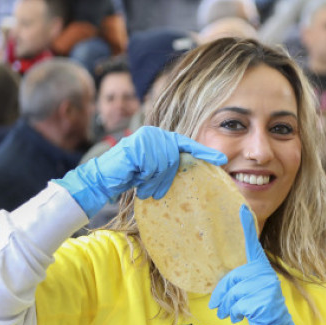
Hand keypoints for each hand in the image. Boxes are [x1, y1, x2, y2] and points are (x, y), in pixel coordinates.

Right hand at [54, 126, 226, 217]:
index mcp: (161, 138)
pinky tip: (136, 177)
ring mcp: (146, 137)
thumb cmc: (130, 177)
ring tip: (143, 185)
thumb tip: (198, 172)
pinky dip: (146, 175)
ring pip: (165, 162)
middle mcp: (155, 133)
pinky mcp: (137, 144)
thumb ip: (171, 166)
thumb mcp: (155, 172)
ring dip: (154, 179)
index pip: (186, 144)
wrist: (103, 179)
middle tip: (154, 190)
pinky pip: (153, 165)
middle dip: (165, 178)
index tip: (222, 160)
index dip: (204, 152)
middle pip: (175, 157)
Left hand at [209, 205, 322, 324]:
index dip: (246, 227)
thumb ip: (238, 288)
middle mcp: (267, 276)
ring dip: (228, 308)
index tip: (241, 207)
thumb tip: (218, 295)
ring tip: (233, 315)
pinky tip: (242, 319)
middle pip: (232, 278)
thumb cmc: (261, 318)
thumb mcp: (248, 298)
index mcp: (262, 271)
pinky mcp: (266, 303)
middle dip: (223, 295)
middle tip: (221, 308)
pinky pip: (238, 305)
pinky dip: (235, 314)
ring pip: (233, 293)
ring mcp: (268, 289)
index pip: (252, 246)